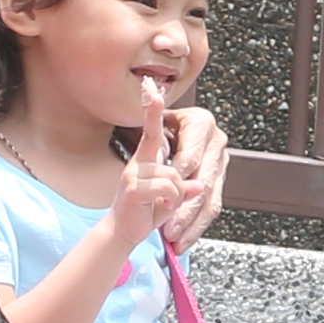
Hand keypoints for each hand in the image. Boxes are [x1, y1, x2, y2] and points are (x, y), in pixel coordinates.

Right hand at [103, 108, 203, 254]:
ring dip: (176, 197)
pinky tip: (159, 208)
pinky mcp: (133, 185)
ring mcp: (134, 171)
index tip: (153, 91)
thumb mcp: (173, 199)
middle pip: (178, 164)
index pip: (153, 131)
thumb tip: (199, 185)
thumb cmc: (147, 211)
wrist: (123, 231)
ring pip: (175, 177)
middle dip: (181, 186)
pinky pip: (168, 188)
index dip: (153, 112)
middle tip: (170, 201)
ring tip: (163, 205)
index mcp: (148, 158)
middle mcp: (139, 160)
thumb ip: (186, 189)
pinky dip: (171, 202)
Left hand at [150, 106, 229, 248]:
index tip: (164, 198)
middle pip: (204, 182)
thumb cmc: (159, 128)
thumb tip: (154, 131)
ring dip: (193, 223)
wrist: (174, 129)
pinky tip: (185, 241)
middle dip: (186, 210)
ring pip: (211, 199)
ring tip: (176, 240)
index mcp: (201, 122)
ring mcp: (222, 162)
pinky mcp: (222, 180)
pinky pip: (213, 206)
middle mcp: (216, 141)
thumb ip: (153, 131)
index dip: (177, 180)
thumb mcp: (155, 126)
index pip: (190, 157)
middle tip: (170, 228)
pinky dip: (198, 226)